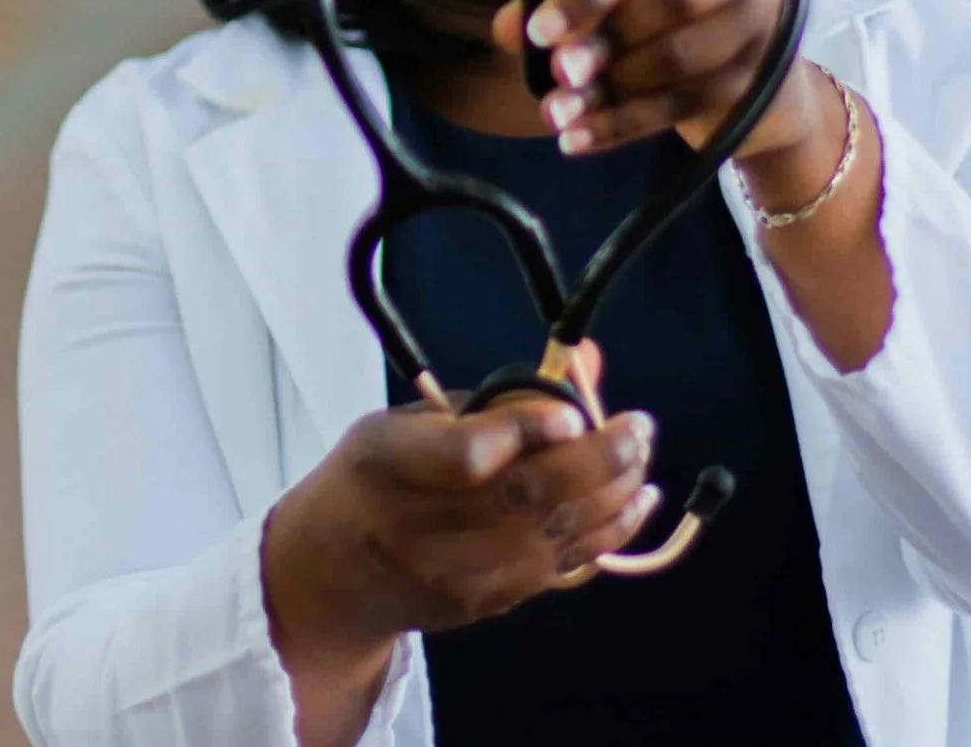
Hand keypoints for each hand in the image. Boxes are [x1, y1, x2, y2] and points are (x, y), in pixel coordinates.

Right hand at [262, 344, 658, 665]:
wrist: (329, 579)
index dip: (524, 434)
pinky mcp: (487, 604)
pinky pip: (562, 569)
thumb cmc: (369, 480)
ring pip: (555, 536)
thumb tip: (581, 366)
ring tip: (641, 456)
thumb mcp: (400, 423)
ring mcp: (458, 576)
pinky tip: (635, 500)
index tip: (571, 416)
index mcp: (386, 464)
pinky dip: (608, 533)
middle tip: (637, 427)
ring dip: (614, 495)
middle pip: (526, 498)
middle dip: (598, 460)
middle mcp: (421, 528)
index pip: (463, 455)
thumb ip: (487, 404)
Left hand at [492, 0, 821, 158]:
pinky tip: (579, 139)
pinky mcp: (762, 81)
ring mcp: (767, 22)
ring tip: (558, 112)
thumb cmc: (681, 17)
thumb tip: (504, 28)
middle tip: (558, 73)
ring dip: (612, 89)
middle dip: (607, 38)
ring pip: (681, 58)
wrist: (765, 82)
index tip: (539, 30)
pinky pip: (683, 106)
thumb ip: (572, 1)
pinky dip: (624, 125)